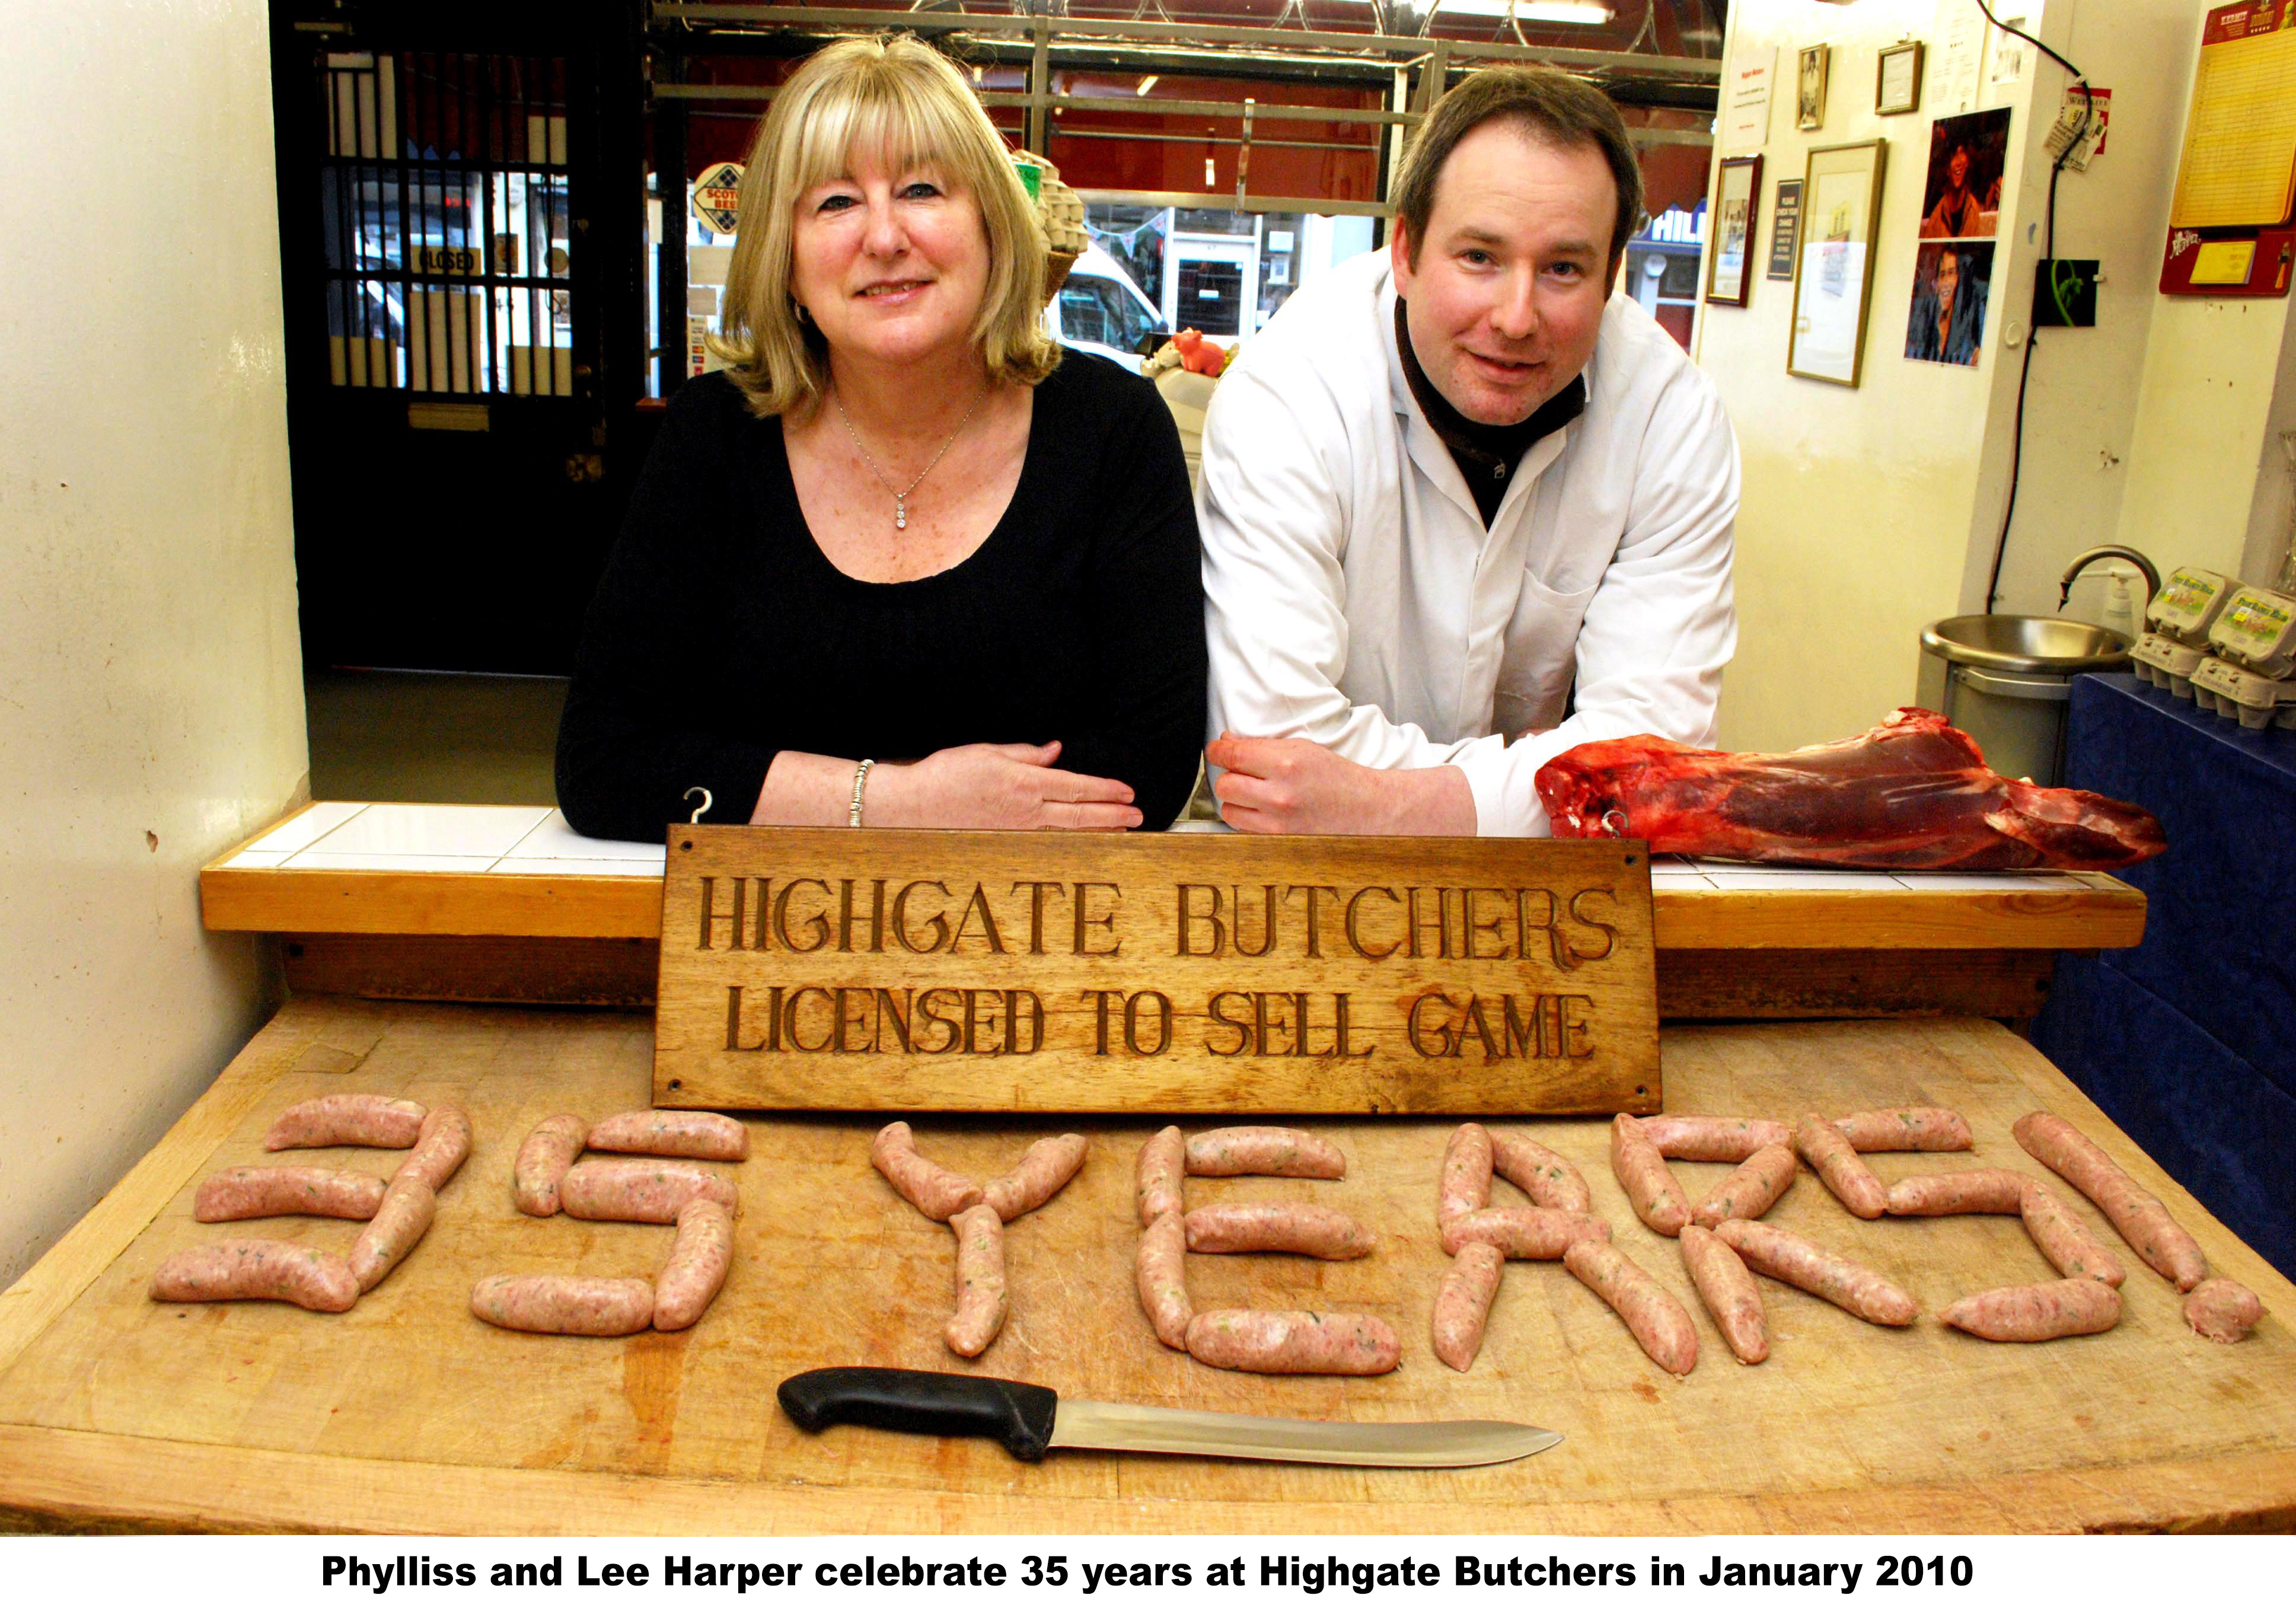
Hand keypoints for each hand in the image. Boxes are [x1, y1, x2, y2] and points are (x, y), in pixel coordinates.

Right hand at [873, 741, 1142, 830]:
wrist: (913, 808)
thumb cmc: (945, 775)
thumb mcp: (987, 752)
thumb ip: (1025, 754)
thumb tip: (1055, 752)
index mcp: (1024, 783)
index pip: (1076, 786)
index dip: (1105, 789)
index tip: (1127, 791)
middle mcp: (1026, 811)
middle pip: (1081, 814)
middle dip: (1113, 815)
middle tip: (1138, 816)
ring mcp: (1018, 830)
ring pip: (1069, 832)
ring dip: (1099, 830)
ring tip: (1123, 831)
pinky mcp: (1008, 842)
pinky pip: (1050, 842)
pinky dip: (1073, 841)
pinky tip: (1086, 842)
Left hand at [1206, 733, 1475, 834]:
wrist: (1367, 812)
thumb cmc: (1337, 778)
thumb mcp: (1304, 749)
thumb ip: (1263, 746)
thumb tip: (1227, 743)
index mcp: (1287, 764)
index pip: (1232, 755)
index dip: (1217, 751)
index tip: (1216, 750)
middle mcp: (1280, 795)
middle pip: (1225, 785)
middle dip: (1229, 777)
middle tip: (1240, 774)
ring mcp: (1278, 824)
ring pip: (1228, 812)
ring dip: (1235, 802)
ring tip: (1253, 795)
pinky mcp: (1279, 843)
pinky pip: (1244, 831)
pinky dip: (1248, 821)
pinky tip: (1264, 812)